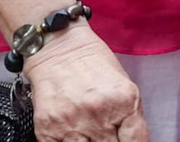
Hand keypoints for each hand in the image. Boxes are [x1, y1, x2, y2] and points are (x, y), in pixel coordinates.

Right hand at [22, 24, 147, 141]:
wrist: (58, 47)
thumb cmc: (91, 62)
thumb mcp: (122, 84)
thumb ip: (129, 116)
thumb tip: (131, 140)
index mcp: (124, 101)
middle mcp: (99, 114)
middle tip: (108, 135)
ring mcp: (72, 124)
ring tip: (91, 133)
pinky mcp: (48, 130)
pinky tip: (74, 135)